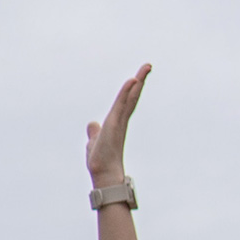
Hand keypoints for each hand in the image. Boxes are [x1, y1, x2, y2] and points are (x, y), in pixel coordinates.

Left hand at [86, 65, 151, 187]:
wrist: (103, 173)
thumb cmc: (100, 160)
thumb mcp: (94, 141)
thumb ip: (94, 131)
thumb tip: (92, 124)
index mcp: (117, 122)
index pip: (126, 101)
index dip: (132, 89)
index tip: (138, 76)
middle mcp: (121, 120)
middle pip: (133, 96)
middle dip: (140, 80)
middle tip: (148, 66)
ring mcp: (120, 121)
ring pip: (131, 97)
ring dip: (138, 81)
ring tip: (145, 68)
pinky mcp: (115, 123)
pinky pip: (122, 104)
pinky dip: (127, 92)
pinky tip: (132, 80)